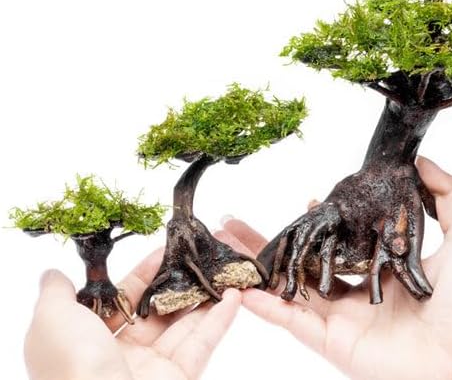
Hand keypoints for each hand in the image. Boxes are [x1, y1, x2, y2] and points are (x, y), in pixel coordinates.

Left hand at [24, 249, 240, 379]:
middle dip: (177, 282)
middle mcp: (119, 353)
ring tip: (222, 269)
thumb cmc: (72, 362)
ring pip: (183, 325)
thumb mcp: (51, 319)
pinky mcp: (179, 377)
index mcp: (86, 340)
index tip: (164, 250)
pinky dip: (221, 320)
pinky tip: (235, 296)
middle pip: (155, 310)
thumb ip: (56, 293)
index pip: (119, 299)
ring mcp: (151, 367)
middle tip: (199, 256)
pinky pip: (202, 344)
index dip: (142, 274)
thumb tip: (54, 274)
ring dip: (204, 296)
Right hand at [218, 156, 451, 379]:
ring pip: (291, 288)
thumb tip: (422, 161)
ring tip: (229, 248)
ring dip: (259, 269)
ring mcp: (342, 317)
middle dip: (274, 243)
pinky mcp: (333, 341)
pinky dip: (266, 307)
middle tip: (240, 223)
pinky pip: (292, 322)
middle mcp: (358, 292)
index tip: (306, 200)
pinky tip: (242, 289)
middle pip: (306, 262)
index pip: (341, 241)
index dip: (321, 222)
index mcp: (382, 268)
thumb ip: (447, 193)